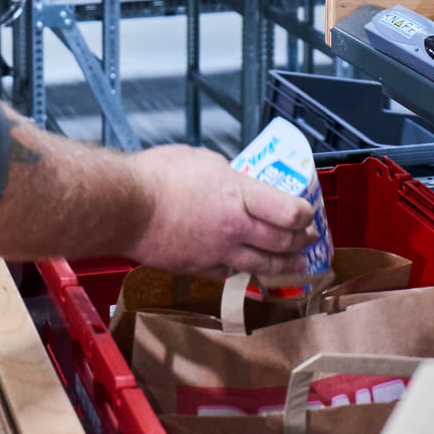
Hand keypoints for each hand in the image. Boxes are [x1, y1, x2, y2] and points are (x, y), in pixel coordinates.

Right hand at [124, 145, 317, 279]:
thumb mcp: (201, 160)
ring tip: (296, 264)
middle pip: (283, 242)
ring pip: (263, 265)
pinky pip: (231, 273)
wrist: (124, 207)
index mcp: (237, 194)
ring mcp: (218, 251)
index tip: (308, 213)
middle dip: (301, 241)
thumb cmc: (155, 177)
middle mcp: (234, 227)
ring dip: (285, 265)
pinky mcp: (200, 267)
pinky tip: (250, 269)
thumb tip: (237, 181)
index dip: (305, 214)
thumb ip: (227, 175)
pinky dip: (245, 271)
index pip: (290, 211)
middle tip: (308, 239)